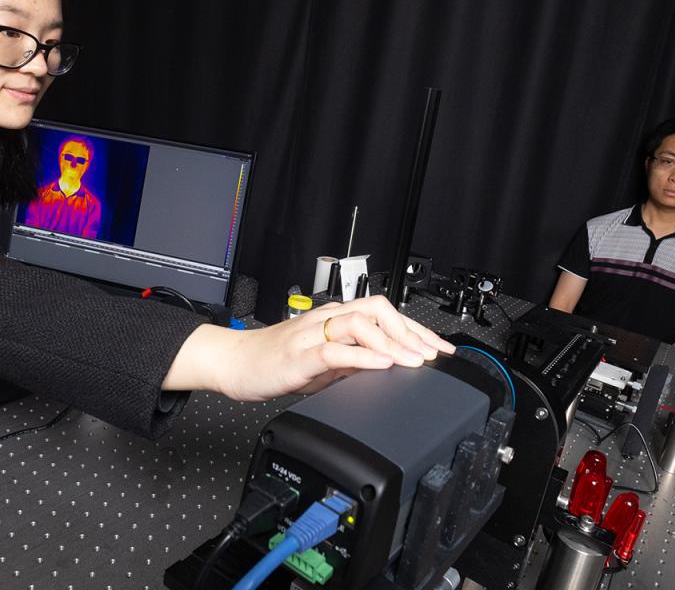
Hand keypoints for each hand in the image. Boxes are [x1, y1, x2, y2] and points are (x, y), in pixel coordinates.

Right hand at [163, 295, 454, 400]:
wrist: (234, 364)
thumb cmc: (275, 362)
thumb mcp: (324, 365)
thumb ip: (353, 361)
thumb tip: (386, 366)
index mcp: (335, 319)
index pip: (384, 314)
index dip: (416, 330)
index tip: (440, 349)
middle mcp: (327, 319)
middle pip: (378, 310)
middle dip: (411, 332)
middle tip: (433, 355)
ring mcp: (312, 334)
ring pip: (360, 324)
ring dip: (393, 343)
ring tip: (414, 361)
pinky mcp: (299, 354)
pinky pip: (335, 350)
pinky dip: (362, 356)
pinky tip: (381, 365)